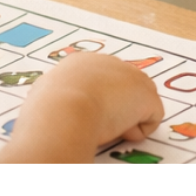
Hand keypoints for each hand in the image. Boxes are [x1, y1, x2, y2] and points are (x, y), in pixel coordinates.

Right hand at [0, 52, 162, 162]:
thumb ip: (52, 96)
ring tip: (106, 129)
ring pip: (139, 102)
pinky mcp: (146, 94)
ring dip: (127, 119)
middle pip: (123, 87)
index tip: (86, 116)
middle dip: (116, 108)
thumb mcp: (43, 96)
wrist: (63, 111)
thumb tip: (45, 104)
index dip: (97, 101)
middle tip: (98, 126)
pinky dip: (139, 130)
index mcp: (80, 62)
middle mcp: (108, 63)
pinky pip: (152, 117)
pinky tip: (120, 132)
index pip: (99, 80)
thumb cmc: (47, 109)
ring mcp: (130, 76)